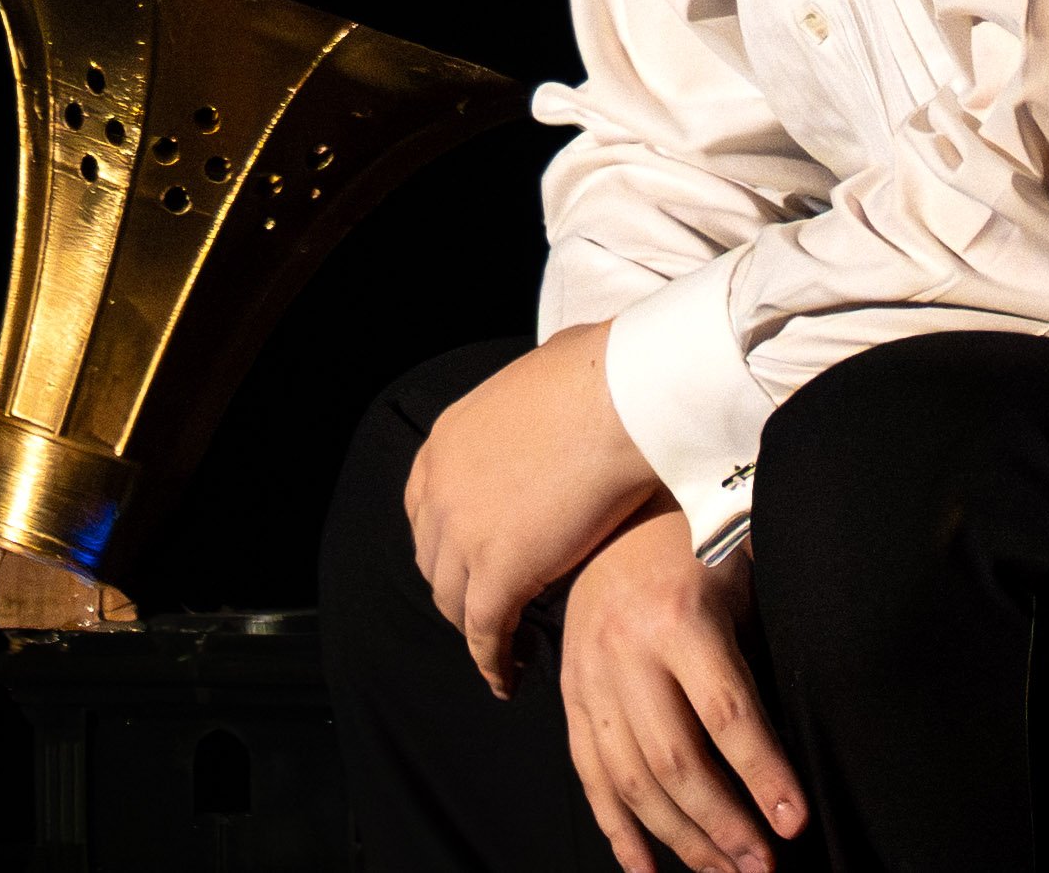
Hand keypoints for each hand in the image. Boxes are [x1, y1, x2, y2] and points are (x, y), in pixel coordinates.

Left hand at [403, 323, 660, 695]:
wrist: (622, 396)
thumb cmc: (604, 373)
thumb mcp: (542, 377)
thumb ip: (533, 408)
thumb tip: (561, 397)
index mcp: (446, 443)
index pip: (426, 508)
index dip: (449, 541)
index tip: (475, 560)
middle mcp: (439, 490)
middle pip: (435, 559)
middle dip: (460, 587)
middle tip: (495, 608)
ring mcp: (461, 534)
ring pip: (455, 603)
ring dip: (478, 629)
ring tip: (507, 649)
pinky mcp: (497, 573)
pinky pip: (485, 634)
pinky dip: (494, 661)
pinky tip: (512, 676)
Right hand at [561, 502, 805, 872]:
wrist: (615, 505)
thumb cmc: (700, 539)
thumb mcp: (742, 576)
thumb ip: (759, 649)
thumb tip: (809, 732)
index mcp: (680, 616)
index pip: (728, 715)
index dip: (764, 775)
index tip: (795, 822)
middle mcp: (626, 649)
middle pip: (676, 762)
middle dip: (725, 826)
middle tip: (763, 868)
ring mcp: (589, 674)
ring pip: (631, 780)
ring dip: (682, 840)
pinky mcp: (569, 691)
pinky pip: (589, 773)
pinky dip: (618, 829)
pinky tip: (649, 871)